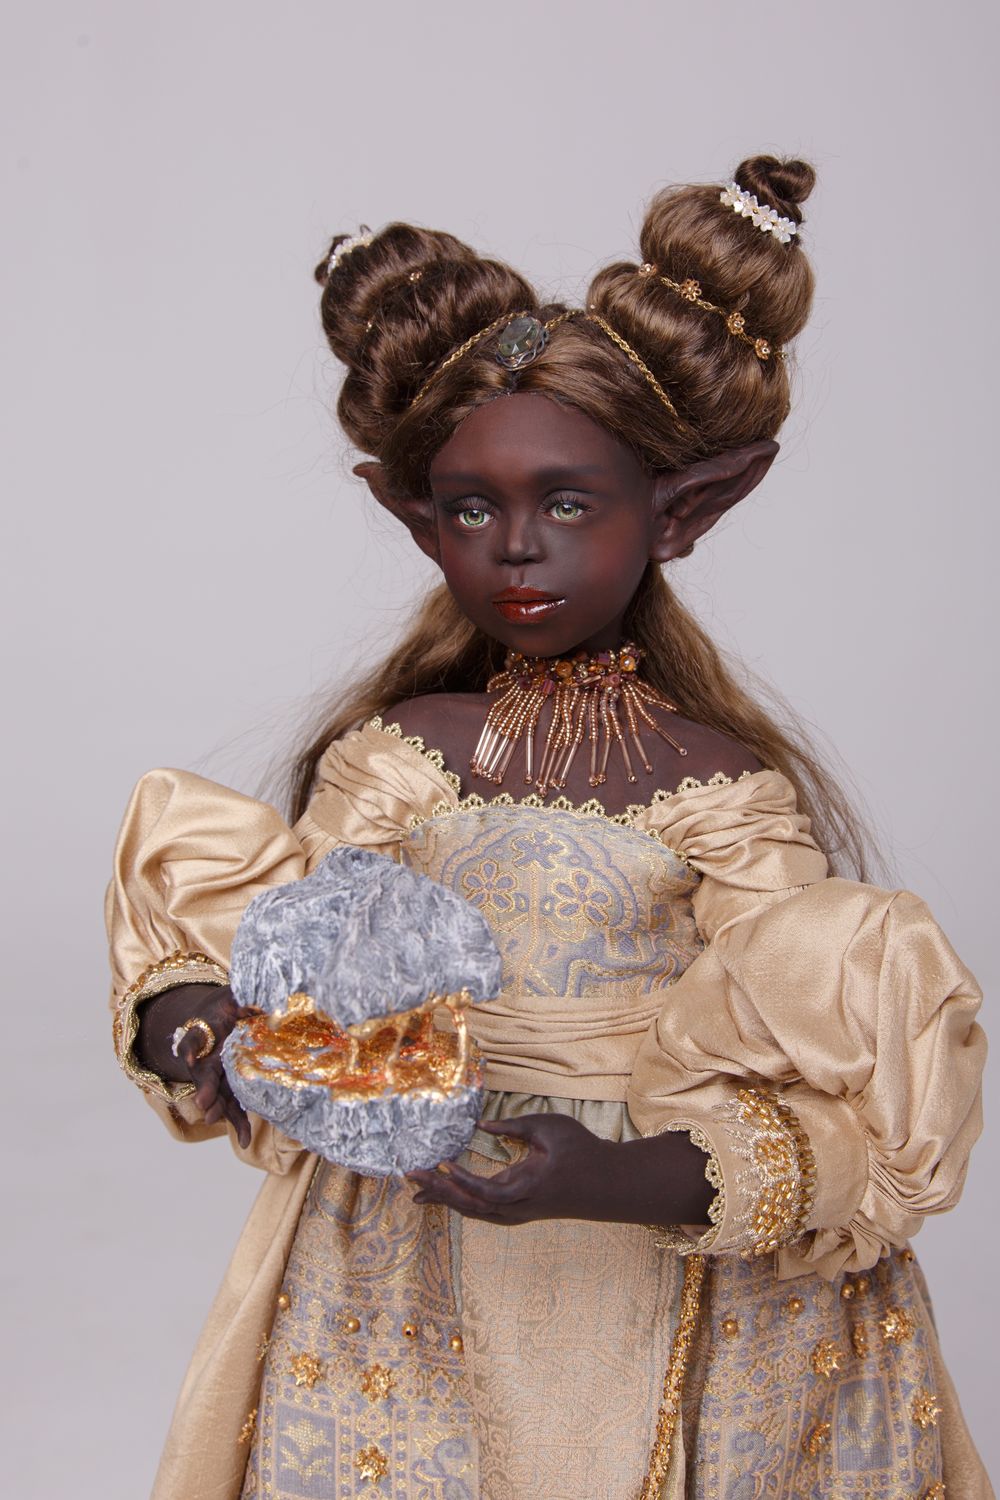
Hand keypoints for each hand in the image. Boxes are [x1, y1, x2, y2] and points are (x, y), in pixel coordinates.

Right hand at [136, 983, 252, 1147]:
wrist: (225, 1022)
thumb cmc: (227, 1006)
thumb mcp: (231, 996)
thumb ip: (241, 998)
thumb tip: (253, 1004)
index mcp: (204, 1037)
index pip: (192, 1041)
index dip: (191, 1048)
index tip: (189, 1057)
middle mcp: (208, 1061)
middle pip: (203, 1078)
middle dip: (205, 1090)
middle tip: (204, 1103)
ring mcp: (219, 1078)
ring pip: (217, 1096)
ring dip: (218, 1110)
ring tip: (215, 1120)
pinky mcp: (233, 1090)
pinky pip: (236, 1108)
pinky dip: (239, 1124)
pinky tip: (244, 1140)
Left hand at [407, 1113, 713, 1228]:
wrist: (606, 1184)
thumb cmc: (581, 1150)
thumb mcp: (550, 1127)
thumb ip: (515, 1126)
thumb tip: (484, 1124)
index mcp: (526, 1187)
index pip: (485, 1191)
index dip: (461, 1181)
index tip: (441, 1164)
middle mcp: (517, 1207)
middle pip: (470, 1206)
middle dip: (438, 1192)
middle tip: (409, 1175)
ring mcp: (517, 1213)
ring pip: (473, 1212)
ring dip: (444, 1199)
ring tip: (417, 1190)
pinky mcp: (517, 1210)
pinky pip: (482, 1210)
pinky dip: (460, 1202)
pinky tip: (444, 1195)